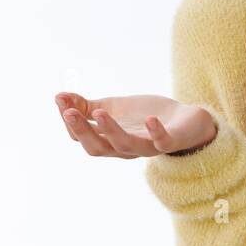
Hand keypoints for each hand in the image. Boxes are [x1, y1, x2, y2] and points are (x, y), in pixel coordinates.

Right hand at [54, 92, 216, 157]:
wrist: (186, 120)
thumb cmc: (145, 116)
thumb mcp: (113, 108)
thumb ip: (87, 106)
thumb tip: (59, 96)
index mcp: (108, 140)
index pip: (81, 137)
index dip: (69, 121)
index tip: (60, 100)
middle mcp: (125, 148)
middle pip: (97, 147)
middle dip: (81, 130)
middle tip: (69, 112)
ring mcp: (148, 146)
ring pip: (125, 146)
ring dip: (110, 130)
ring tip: (100, 111)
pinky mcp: (171, 141)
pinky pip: (162, 143)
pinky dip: (156, 132)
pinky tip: (150, 120)